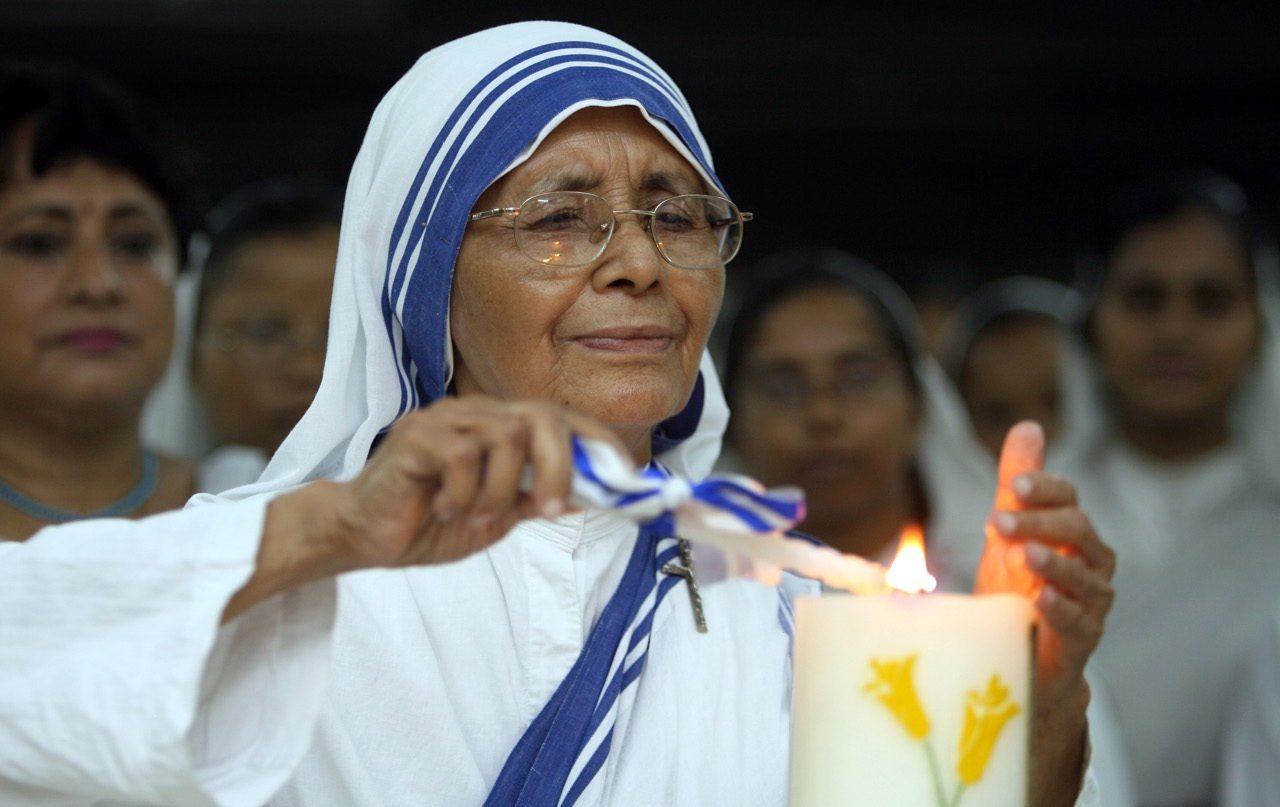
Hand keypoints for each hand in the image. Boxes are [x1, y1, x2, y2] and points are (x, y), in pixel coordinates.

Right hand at [225, 397, 626, 619]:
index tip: (622, 478)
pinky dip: (463, 494)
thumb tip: (589, 497)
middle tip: (548, 512)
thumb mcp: (496, 517)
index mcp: (500, 427)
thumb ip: (536, 500)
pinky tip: (444, 509)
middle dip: (557, 467)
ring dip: (499, 491)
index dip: (597, 441)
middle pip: (539, 418)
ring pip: (504, 438)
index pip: (562, 418)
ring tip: (474, 515)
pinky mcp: (414, 438)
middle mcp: (475, 414)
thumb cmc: (428, 521)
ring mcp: (444, 421)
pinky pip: (461, 458)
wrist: (362, 534)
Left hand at [975, 421, 1115, 805]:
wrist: (1019, 653)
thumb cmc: (1017, 585)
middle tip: (998, 519)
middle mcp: (1090, 561)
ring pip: (1085, 576)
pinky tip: (1040, 600)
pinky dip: (1061, 608)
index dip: (1046, 488)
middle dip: (1042, 522)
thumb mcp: (1009, 530)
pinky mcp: (1083, 638)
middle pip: (1079, 530)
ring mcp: (1092, 601)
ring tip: (1025, 554)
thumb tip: (1028, 426)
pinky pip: (1080, 622)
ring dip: (1055, 564)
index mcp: (1072, 531)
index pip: (1068, 498)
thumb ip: (1019, 481)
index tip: (1016, 484)